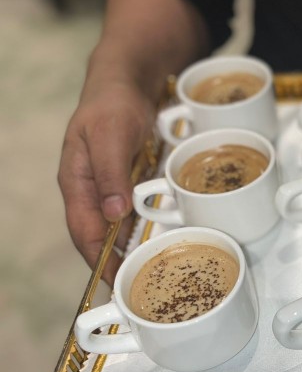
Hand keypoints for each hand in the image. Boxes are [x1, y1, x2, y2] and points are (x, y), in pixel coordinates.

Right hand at [58, 78, 155, 281]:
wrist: (127, 81)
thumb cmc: (113, 104)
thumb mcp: (111, 135)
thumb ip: (110, 174)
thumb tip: (112, 216)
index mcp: (76, 182)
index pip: (83, 231)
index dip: (97, 260)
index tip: (113, 284)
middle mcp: (89, 190)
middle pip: (96, 236)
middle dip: (111, 263)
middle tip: (133, 290)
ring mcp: (106, 187)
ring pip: (113, 228)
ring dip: (126, 250)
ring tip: (146, 275)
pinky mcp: (125, 182)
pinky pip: (129, 213)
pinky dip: (138, 230)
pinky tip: (154, 243)